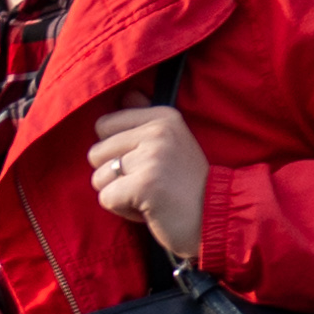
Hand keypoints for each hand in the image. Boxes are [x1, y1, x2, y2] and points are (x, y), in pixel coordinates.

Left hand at [86, 104, 207, 264]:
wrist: (217, 219)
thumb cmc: (188, 187)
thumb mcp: (172, 144)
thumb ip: (145, 119)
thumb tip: (127, 94)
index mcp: (163, 116)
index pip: (104, 125)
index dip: (116, 152)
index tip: (146, 165)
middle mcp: (158, 131)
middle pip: (96, 152)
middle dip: (115, 176)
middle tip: (148, 185)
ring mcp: (151, 157)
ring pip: (98, 177)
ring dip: (119, 195)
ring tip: (150, 197)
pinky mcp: (144, 184)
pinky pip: (106, 198)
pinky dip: (123, 210)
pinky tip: (149, 210)